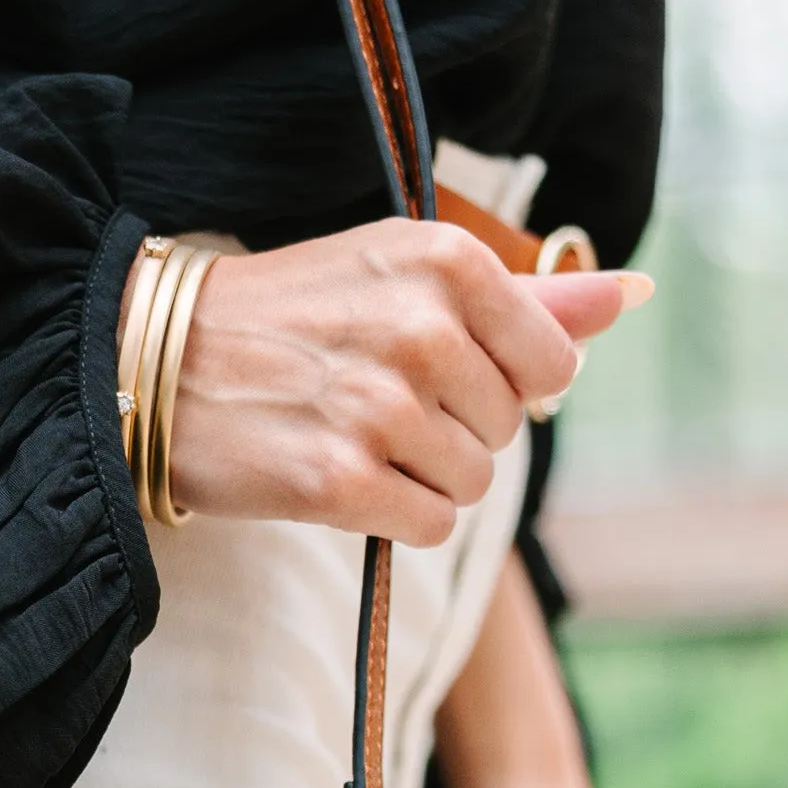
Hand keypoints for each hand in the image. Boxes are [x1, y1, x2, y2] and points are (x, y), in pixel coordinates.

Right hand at [159, 218, 646, 544]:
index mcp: (445, 263)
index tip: (433, 369)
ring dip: (419, 477)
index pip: (551, 365)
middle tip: (371, 399)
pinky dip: (391, 515)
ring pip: (470, 483)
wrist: (155, 362)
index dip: (499, 383)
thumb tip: (632, 296)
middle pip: (506, 429)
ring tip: (351, 437)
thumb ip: (526, 296)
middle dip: (453, 430)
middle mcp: (419, 329)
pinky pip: (427, 524)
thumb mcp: (401, 274)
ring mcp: (379, 408)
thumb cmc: (289, 317)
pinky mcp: (339, 481)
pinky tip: (339, 477)